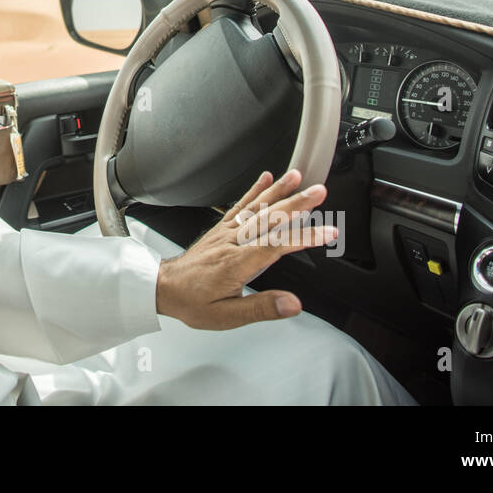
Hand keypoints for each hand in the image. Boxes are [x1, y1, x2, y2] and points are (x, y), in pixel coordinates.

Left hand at [154, 169, 336, 329]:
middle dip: (297, 203)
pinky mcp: (221, 228)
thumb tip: (292, 304)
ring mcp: (227, 232)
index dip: (304, 237)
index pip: (276, 245)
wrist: (163, 288)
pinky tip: (266, 178)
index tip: (328, 231)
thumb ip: (262, 308)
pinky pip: (239, 206)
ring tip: (298, 177)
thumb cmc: (193, 302)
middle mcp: (233, 242)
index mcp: (237, 263)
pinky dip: (254, 190)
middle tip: (320, 191)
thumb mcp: (227, 315)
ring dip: (279, 191)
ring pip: (256, 207)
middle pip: (269, 219)